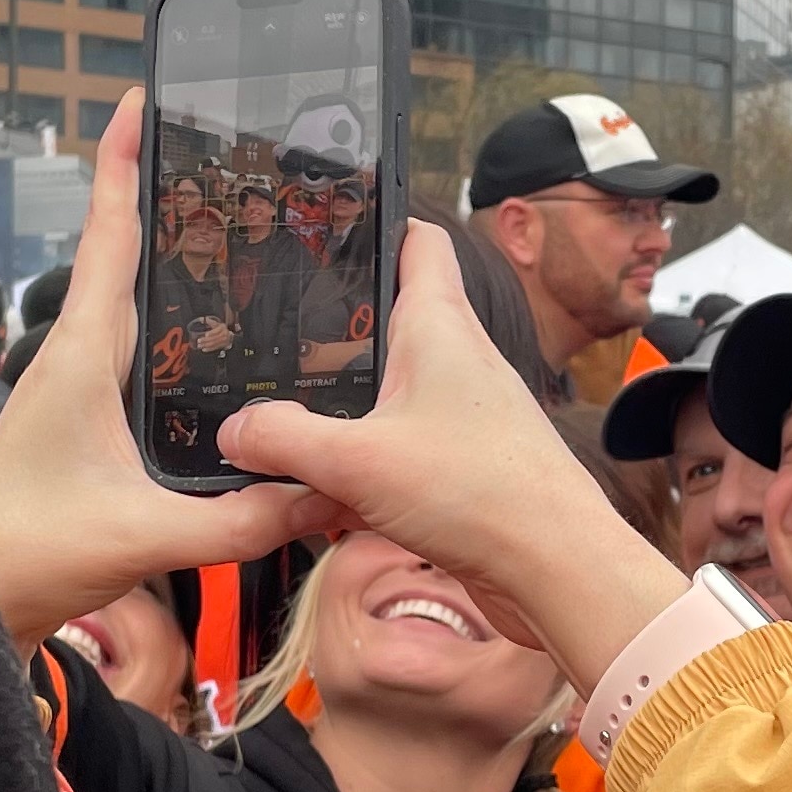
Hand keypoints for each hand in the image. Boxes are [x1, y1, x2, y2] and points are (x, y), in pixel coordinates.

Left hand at [0, 95, 339, 651]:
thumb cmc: (30, 555)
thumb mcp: (146, 534)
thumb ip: (242, 518)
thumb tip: (326, 493)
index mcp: (82, 355)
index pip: (110, 236)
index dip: (127, 163)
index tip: (144, 98)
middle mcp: (76, 355)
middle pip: (126, 252)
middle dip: (166, 193)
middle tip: (220, 148)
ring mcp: (77, 385)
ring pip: (131, 298)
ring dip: (171, 256)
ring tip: (231, 220)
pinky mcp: (84, 417)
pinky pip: (136, 347)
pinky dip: (172, 319)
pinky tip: (211, 331)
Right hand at [216, 226, 682, 692]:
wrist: (556, 569)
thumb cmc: (485, 494)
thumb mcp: (357, 461)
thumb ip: (284, 440)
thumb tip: (235, 429)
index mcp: (439, 326)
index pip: (417, 241)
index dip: (377, 221)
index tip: (327, 225)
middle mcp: (457, 361)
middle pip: (388, 323)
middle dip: (333, 334)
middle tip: (272, 340)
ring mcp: (463, 416)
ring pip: (388, 397)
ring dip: (342, 414)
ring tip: (282, 427)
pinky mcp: (464, 467)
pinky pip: (398, 453)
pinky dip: (361, 469)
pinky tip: (324, 501)